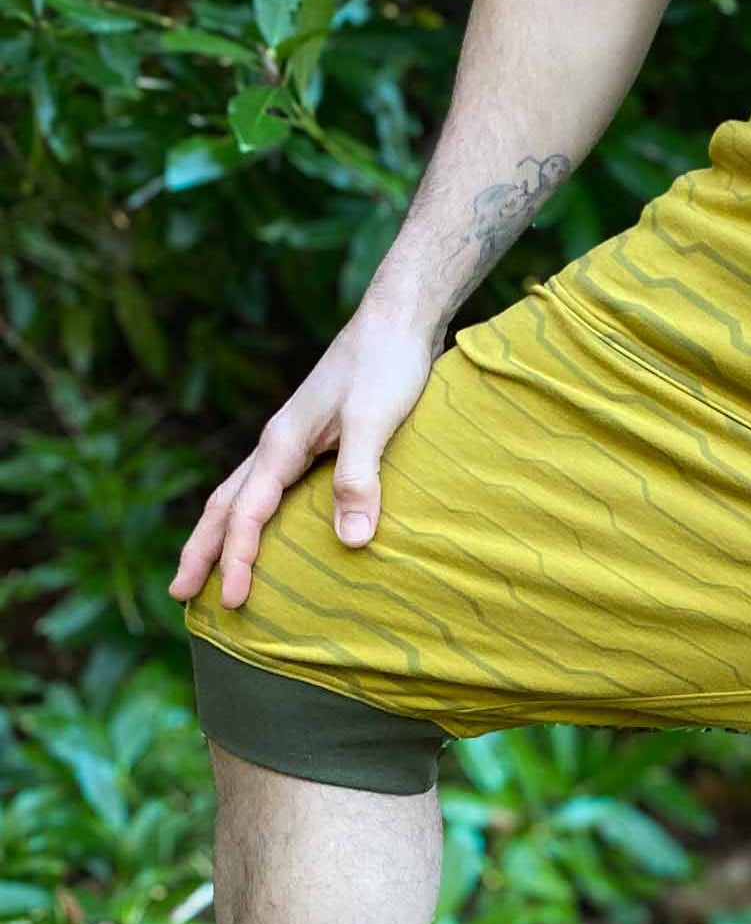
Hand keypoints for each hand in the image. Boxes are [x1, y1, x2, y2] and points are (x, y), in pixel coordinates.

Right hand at [169, 304, 437, 610]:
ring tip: (208, 570)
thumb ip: (360, 477)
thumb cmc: (387, 367)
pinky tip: (265, 531)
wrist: (396, 323)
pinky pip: (270, 488)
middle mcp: (277, 444)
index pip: (247, 513)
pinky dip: (255, 516)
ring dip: (221, 535)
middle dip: (202, 551)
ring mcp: (292, 442)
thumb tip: (350, 542)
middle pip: (225, 506)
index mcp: (282, 444)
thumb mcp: (375, 422)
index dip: (237, 559)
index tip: (233, 600)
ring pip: (241, 495)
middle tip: (182, 595)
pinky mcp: (314, 441)